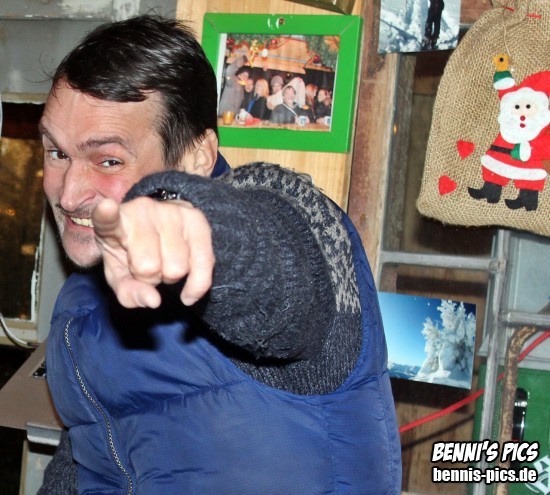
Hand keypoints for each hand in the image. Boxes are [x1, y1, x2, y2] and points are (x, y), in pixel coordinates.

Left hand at [92, 197, 213, 308]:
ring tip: (165, 263)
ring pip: (177, 267)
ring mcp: (171, 211)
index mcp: (114, 224)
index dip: (106, 214)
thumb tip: (153, 300)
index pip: (107, 218)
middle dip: (151, 278)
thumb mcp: (121, 277)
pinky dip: (198, 285)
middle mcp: (142, 210)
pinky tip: (189, 291)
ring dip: (172, 276)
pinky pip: (205, 262)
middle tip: (149, 268)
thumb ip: (128, 292)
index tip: (106, 207)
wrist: (159, 232)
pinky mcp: (196, 217)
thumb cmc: (133, 256)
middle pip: (148, 266)